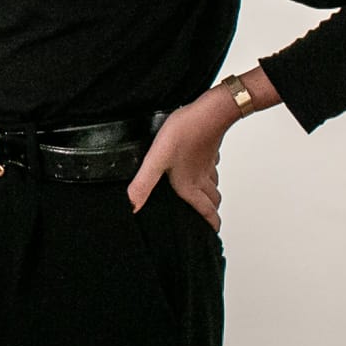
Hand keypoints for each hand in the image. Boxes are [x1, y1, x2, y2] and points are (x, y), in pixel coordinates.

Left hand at [127, 91, 234, 231]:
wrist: (208, 111)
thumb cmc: (185, 134)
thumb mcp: (156, 161)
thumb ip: (143, 184)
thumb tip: (131, 207)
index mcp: (190, 185)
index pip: (206, 211)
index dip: (211, 224)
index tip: (212, 233)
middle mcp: (202, 177)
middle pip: (212, 200)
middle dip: (210, 211)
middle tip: (207, 217)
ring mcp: (207, 163)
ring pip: (213, 184)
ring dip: (210, 193)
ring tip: (203, 197)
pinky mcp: (208, 149)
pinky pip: (211, 166)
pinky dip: (209, 172)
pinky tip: (201, 167)